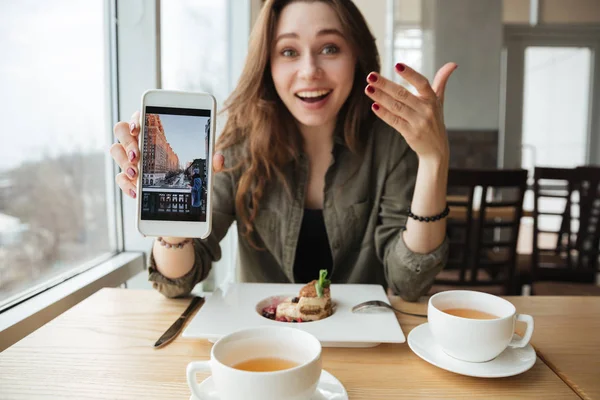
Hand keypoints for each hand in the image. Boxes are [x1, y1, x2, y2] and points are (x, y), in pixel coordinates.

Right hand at [110, 111, 225, 198]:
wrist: (184, 197)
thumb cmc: (193, 173)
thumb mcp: (205, 167)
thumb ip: (211, 161)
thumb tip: (219, 158)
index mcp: (155, 131)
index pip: (139, 116)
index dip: (134, 119)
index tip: (138, 128)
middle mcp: (139, 141)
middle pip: (121, 130)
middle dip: (127, 142)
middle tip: (138, 155)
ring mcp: (131, 159)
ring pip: (116, 151)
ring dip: (123, 161)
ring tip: (136, 173)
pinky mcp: (129, 178)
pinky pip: (120, 177)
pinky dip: (125, 184)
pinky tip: (136, 191)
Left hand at [364, 62, 456, 163]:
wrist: (436, 149)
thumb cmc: (435, 120)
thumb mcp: (439, 101)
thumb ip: (441, 82)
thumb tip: (452, 64)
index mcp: (432, 99)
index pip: (422, 83)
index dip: (410, 74)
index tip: (396, 65)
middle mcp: (427, 110)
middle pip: (403, 94)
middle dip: (385, 84)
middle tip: (370, 76)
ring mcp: (419, 122)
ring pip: (396, 107)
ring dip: (380, 97)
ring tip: (368, 88)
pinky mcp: (410, 133)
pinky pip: (394, 121)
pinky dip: (384, 113)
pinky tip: (374, 105)